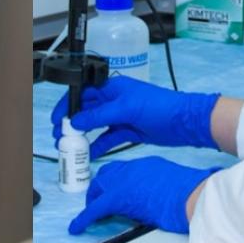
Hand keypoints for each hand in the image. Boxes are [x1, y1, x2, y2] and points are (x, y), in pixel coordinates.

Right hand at [51, 75, 221, 153]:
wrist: (186, 122)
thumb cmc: (158, 106)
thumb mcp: (126, 108)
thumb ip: (99, 115)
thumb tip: (75, 121)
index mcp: (112, 88)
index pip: (83, 93)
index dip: (68, 105)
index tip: (56, 119)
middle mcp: (114, 100)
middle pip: (87, 110)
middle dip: (72, 122)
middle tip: (59, 136)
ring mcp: (122, 116)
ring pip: (96, 125)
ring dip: (83, 135)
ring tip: (69, 146)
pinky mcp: (130, 130)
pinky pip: (109, 137)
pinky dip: (99, 145)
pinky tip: (90, 154)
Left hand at [69, 157, 217, 234]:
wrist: (193, 196)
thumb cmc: (193, 192)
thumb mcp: (175, 181)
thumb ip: (161, 184)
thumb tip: (157, 196)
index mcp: (146, 164)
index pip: (121, 170)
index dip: (114, 181)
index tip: (113, 189)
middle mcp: (131, 169)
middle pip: (106, 176)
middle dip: (100, 189)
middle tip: (98, 203)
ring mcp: (123, 181)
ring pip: (99, 189)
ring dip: (94, 201)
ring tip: (89, 215)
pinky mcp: (118, 198)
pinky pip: (95, 209)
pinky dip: (84, 218)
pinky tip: (77, 227)